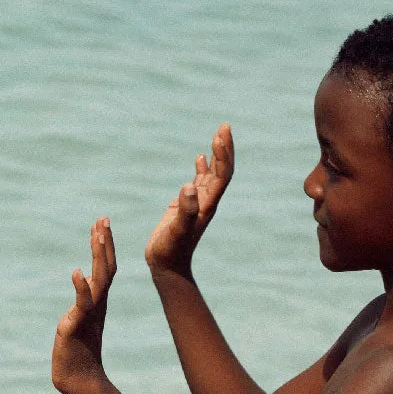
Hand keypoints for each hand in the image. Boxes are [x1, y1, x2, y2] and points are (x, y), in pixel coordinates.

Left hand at [52, 218, 116, 393]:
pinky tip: (77, 274)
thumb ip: (83, 305)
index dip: (104, 246)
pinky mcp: (77, 326)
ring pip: (98, 281)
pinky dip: (81, 289)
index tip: (102, 224)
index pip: (105, 269)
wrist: (79, 382)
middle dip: (104, 243)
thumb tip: (84, 285)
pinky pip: (82, 304)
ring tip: (98, 235)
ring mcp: (89, 314)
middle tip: (103, 220)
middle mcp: (97, 305)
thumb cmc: (78, 355)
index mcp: (98, 303)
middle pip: (105, 269)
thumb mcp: (80, 322)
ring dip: (98, 257)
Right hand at [144, 123, 232, 274]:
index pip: (222, 175)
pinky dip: (202, 168)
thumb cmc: (170, 251)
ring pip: (212, 174)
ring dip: (216, 154)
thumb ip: (185, 210)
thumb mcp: (176, 230)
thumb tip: (189, 187)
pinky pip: (199, 183)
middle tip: (224, 126)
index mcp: (207, 205)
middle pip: (221, 170)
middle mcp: (205, 202)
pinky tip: (200, 157)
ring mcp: (197, 203)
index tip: (220, 135)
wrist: (167, 267)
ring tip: (218, 134)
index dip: (223, 154)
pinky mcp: (186, 206)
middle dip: (224, 148)